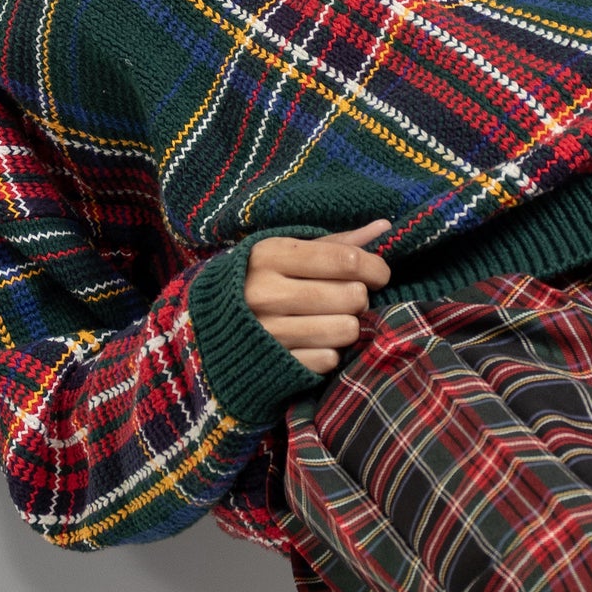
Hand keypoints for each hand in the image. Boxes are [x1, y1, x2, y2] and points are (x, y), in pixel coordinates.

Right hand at [244, 221, 392, 373]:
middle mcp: (266, 293)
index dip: (374, 267)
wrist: (207, 326)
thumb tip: (384, 227)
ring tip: (332, 318)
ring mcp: (269, 332)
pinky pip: (330, 359)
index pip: (345, 259)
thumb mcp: (288, 252)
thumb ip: (336, 242)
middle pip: (352, 295)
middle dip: (359, 296)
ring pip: (346, 329)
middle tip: (346, 297)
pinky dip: (330, 351)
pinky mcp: (276, 365)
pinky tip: (314, 341)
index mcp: (270, 256)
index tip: (377, 274)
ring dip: (348, 325)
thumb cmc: (260, 280)